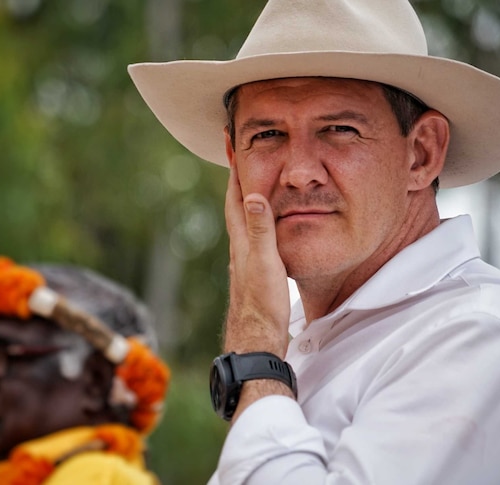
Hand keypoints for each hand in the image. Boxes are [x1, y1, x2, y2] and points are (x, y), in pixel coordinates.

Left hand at [223, 163, 290, 356]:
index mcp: (242, 241)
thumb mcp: (267, 263)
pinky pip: (254, 237)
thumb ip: (262, 230)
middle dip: (239, 179)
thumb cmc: (263, 305)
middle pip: (237, 205)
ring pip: (244, 221)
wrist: (257, 340)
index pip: (236, 197)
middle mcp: (240, 247)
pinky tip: (263, 227)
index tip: (233, 145)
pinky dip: (257, 222)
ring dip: (248, 200)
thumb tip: (254, 195)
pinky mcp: (253, 272)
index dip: (235, 171)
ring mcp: (244, 260)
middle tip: (241, 155)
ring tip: (254, 183)